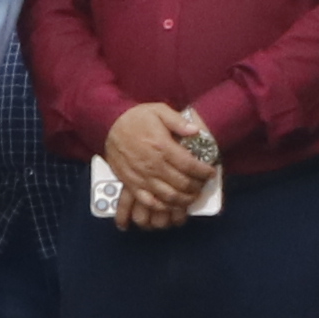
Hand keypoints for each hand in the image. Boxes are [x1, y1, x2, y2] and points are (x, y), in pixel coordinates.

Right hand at [102, 102, 211, 228]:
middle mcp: (153, 165)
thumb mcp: (159, 110)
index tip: (211, 172)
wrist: (108, 126)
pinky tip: (172, 203)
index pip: (190, 165)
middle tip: (202, 184)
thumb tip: (196, 131)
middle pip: (182, 184)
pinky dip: (164, 206)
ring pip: (169, 196)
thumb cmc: (135, 118)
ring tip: (192, 196)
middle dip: (197, 186)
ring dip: (184, 199)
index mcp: (162, 147)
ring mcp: (142, 177)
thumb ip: (178, 121)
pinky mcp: (132, 184)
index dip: (204, 171)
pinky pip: (150, 202)